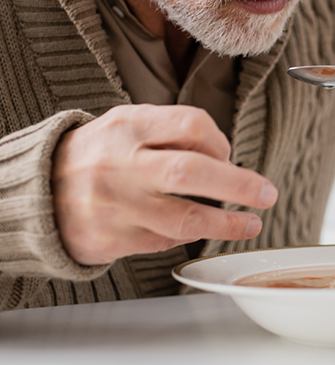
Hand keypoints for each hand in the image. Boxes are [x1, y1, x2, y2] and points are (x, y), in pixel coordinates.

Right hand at [51, 104, 277, 265]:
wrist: (37, 193)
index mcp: (128, 128)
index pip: (190, 124)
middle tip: (267, 194)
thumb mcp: (126, 125)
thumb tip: (224, 154)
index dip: (219, 141)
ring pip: (184, 218)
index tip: (228, 155)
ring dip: (226, 223)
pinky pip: (164, 240)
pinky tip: (202, 229)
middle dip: (239, 185)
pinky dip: (187, 235)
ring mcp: (116, 205)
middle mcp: (121, 165)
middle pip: (191, 172)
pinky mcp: (112, 239)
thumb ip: (171, 131)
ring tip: (251, 223)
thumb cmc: (98, 155)